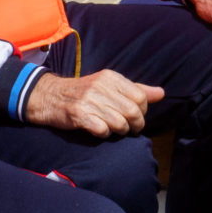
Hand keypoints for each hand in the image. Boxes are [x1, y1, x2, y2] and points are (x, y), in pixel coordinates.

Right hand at [23, 69, 162, 136]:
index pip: (140, 97)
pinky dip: (104, 134)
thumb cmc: (84, 93)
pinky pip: (102, 130)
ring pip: (119, 123)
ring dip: (119, 131)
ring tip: (113, 129)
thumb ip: (136, 89)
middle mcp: (101, 86)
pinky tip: (99, 130)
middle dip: (135, 125)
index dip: (142, 112)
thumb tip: (161, 93)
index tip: (135, 117)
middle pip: (133, 112)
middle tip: (129, 129)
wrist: (50, 96)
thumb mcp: (109, 86)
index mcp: (111, 77)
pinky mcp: (79, 115)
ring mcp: (89, 100)